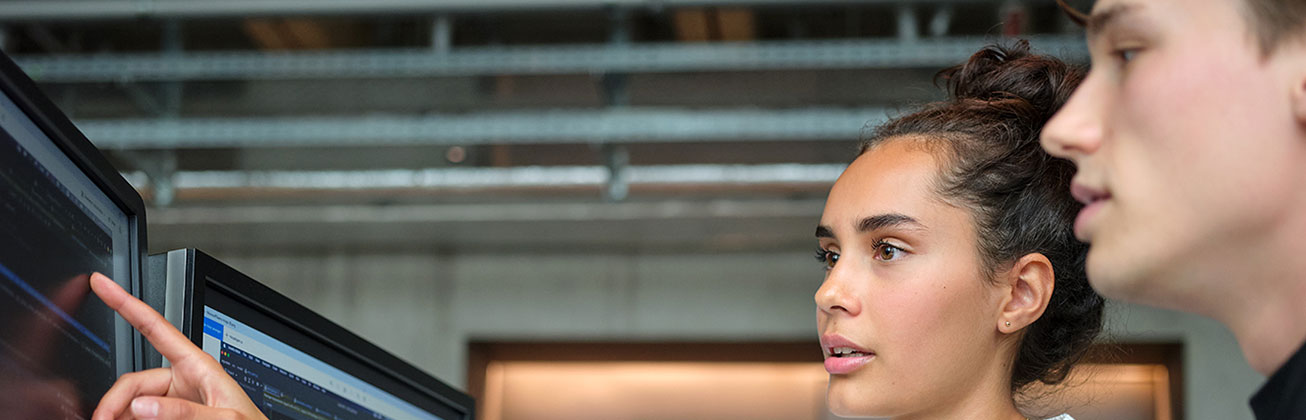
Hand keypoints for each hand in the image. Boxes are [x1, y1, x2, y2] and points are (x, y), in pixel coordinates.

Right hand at [89, 273, 265, 419]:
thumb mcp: (224, 417)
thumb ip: (184, 412)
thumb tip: (142, 406)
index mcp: (197, 366)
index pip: (155, 327)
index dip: (127, 303)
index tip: (104, 284)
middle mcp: (181, 380)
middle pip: (133, 381)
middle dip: (115, 400)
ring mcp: (172, 400)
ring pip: (131, 403)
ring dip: (117, 415)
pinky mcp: (165, 417)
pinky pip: (136, 417)